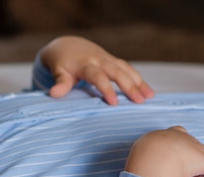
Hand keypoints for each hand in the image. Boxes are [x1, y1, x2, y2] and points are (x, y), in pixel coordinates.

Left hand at [40, 36, 154, 104]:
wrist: (68, 46)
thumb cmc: (62, 63)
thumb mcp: (58, 72)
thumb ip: (60, 83)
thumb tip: (54, 94)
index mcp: (85, 64)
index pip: (98, 76)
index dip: (106, 88)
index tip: (114, 103)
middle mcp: (100, 60)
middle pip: (117, 72)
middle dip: (129, 86)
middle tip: (140, 101)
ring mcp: (109, 60)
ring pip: (126, 69)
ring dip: (139, 82)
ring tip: (149, 97)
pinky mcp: (114, 61)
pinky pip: (129, 69)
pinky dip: (139, 79)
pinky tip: (148, 92)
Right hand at [125, 126, 203, 176]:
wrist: (151, 159)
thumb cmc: (140, 161)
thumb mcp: (136, 155)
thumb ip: (143, 159)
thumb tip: (142, 171)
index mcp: (162, 135)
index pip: (177, 135)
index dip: (180, 149)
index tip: (176, 163)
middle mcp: (180, 137)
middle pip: (195, 146)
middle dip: (194, 162)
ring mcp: (194, 147)